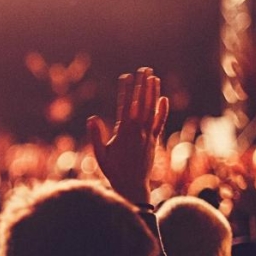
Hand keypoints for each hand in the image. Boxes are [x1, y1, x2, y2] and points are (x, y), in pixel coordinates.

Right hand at [87, 67, 168, 203]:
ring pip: (152, 110)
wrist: (133, 186)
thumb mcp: (100, 155)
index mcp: (124, 133)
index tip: (126, 76)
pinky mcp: (154, 140)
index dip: (126, 90)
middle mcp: (138, 131)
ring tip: (154, 77)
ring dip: (153, 93)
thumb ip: (96, 136)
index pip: (126, 106)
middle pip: (142, 104)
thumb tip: (92, 118)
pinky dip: (162, 110)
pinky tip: (163, 99)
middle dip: (143, 86)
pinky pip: (159, 122)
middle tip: (144, 69)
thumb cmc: (113, 171)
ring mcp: (148, 135)